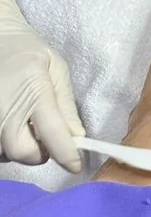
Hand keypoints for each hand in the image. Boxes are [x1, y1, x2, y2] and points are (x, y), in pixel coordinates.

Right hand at [0, 30, 84, 172]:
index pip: (53, 134)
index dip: (67, 154)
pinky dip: (2, 145)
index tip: (75, 165)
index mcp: (33, 91)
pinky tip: (9, 127)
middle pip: (22, 152)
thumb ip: (66, 105)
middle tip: (46, 139)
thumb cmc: (28, 51)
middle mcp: (4, 106)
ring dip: (18, 149)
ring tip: (24, 128)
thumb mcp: (56, 69)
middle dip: (39, 153)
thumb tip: (77, 136)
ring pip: (3, 153)